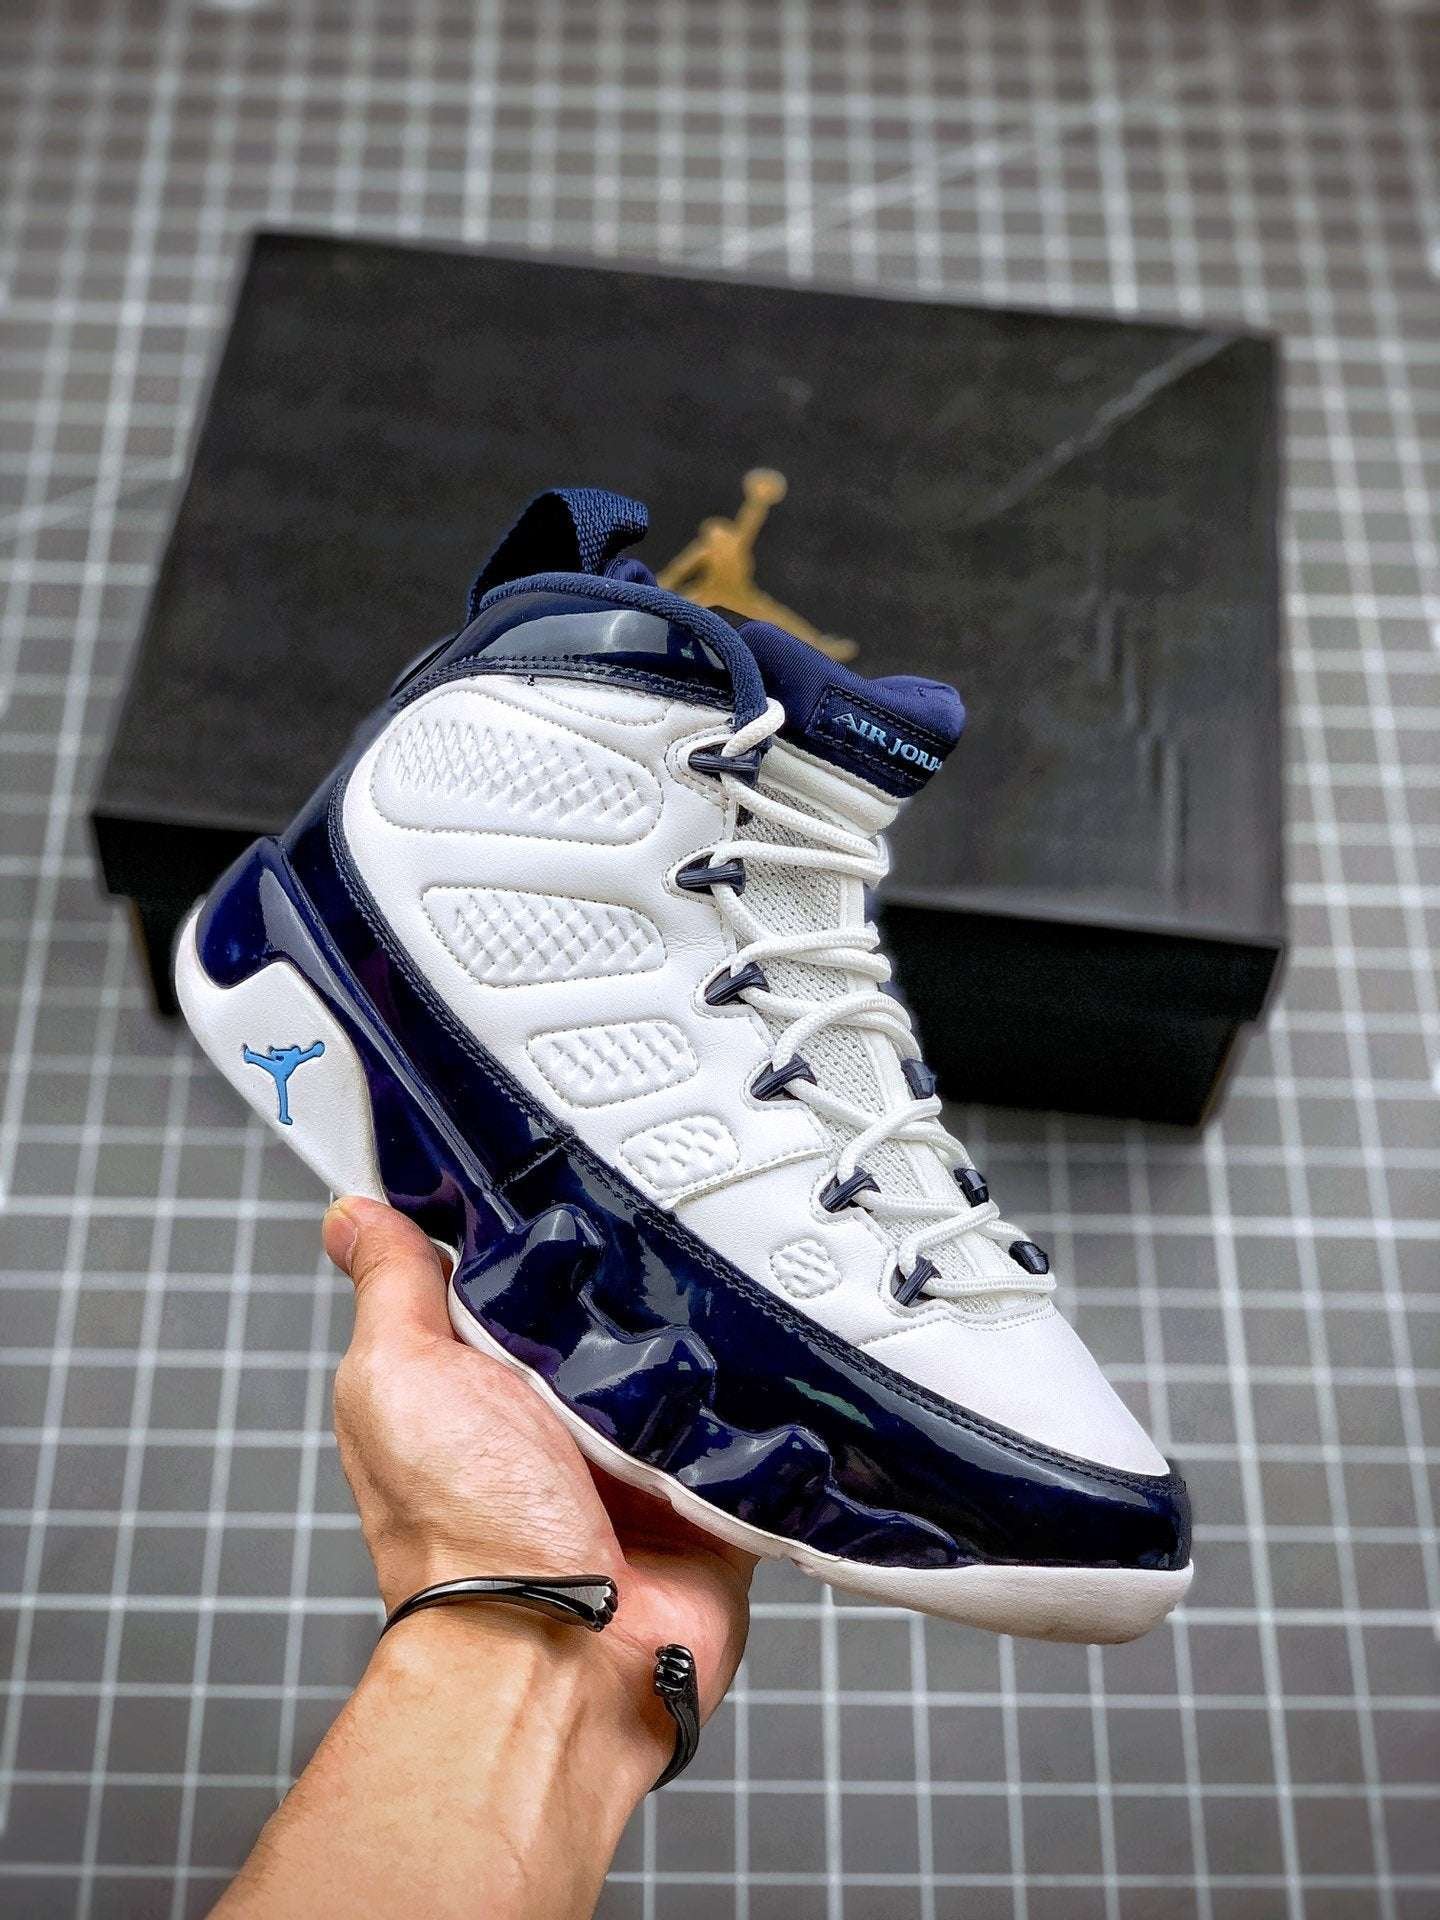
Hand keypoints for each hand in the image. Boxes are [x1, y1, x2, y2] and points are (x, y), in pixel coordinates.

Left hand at [323, 1195, 754, 1759]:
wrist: (562, 1652)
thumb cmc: (463, 1533)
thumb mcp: (400, 1377)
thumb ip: (391, 1292)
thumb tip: (354, 1217)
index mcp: (481, 1379)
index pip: (519, 1273)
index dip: (543, 1224)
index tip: (574, 1162)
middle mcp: (559, 1418)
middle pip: (617, 1307)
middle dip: (640, 1274)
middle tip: (666, 1227)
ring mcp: (638, 1458)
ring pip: (693, 1358)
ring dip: (708, 1337)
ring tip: (721, 1297)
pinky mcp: (709, 1495)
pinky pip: (755, 1428)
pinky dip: (764, 1405)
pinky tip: (769, 1363)